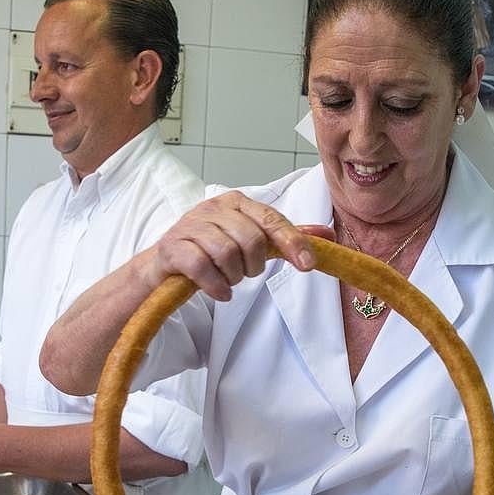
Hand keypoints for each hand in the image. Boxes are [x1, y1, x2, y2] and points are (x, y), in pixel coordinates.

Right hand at [144, 191, 332, 301]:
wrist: (166, 263)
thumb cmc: (211, 250)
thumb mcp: (250, 240)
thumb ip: (285, 237)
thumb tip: (327, 235)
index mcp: (236, 202)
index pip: (271, 219)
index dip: (291, 242)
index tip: (307, 265)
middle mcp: (212, 207)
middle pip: (250, 239)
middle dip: (253, 266)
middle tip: (245, 273)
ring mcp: (189, 225)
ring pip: (226, 253)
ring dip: (233, 276)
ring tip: (228, 280)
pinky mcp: (172, 247)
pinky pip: (201, 267)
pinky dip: (215, 285)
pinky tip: (219, 292)